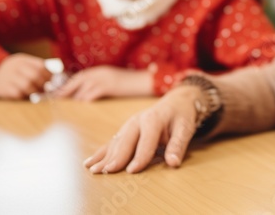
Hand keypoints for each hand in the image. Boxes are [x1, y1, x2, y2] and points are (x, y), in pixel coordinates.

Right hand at [0, 54, 52, 99]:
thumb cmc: (15, 71)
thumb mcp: (24, 64)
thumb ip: (38, 68)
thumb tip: (57, 77)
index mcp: (23, 60)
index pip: (41, 66)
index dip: (49, 75)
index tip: (54, 81)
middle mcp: (15, 67)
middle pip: (34, 75)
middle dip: (43, 84)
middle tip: (47, 91)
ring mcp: (8, 77)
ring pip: (26, 85)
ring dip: (35, 92)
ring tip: (38, 95)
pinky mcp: (2, 88)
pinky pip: (16, 94)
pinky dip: (24, 97)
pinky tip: (26, 98)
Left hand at [55, 66, 151, 101]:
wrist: (146, 81)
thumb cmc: (132, 84)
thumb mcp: (114, 81)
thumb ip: (101, 85)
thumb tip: (85, 95)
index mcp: (101, 70)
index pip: (80, 76)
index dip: (68, 84)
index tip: (58, 92)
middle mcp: (100, 72)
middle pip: (77, 80)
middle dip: (65, 89)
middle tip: (54, 98)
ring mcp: (104, 78)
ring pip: (82, 88)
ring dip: (74, 97)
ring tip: (66, 105)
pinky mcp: (109, 85)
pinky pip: (91, 93)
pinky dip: (84, 100)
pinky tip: (81, 105)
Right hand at [84, 84, 201, 173]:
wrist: (176, 101)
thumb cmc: (181, 116)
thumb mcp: (185, 128)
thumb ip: (178, 145)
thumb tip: (173, 163)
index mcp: (153, 119)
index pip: (146, 140)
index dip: (140, 156)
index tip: (132, 171)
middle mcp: (138, 120)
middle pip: (126, 140)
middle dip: (116, 156)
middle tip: (107, 172)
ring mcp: (129, 125)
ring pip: (116, 142)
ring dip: (104, 156)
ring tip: (94, 170)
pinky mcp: (125, 130)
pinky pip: (112, 142)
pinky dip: (101, 153)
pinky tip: (89, 162)